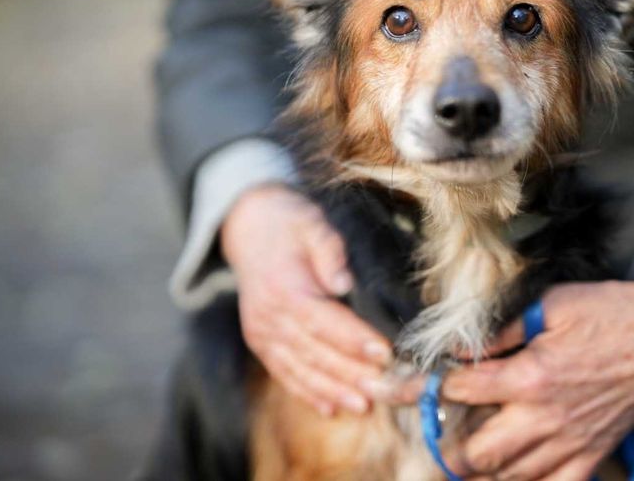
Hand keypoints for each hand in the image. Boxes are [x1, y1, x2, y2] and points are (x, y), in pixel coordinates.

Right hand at [222, 184, 392, 415]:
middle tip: (384, 389)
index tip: (383, 353)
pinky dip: (307, 393)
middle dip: (350, 374)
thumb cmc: (290, 224)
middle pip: (314, 351)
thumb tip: (344, 283)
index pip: (322, 319)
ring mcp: (262, 333)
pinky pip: (284, 373)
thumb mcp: (312, 224)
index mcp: (285, 287)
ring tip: (363, 406)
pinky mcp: (261, 343)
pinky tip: (330, 409)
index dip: (352, 338)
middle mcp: (269, 316)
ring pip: (300, 369)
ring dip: (332, 391)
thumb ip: (329, 251)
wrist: (249, 228)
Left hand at [436, 253, 633, 479]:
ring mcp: (570, 443)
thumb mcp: (551, 303)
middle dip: (447, 446)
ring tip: (461, 454)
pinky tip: (510, 474)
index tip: (390, 388)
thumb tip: (458, 346)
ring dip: (480, 469)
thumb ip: (501, 329)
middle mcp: (547, 418)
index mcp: (532, 376)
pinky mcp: (591, 456)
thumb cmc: (609, 312)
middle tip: (432, 430)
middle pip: (478, 454)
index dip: (418, 388)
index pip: (459, 390)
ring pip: (509, 477)